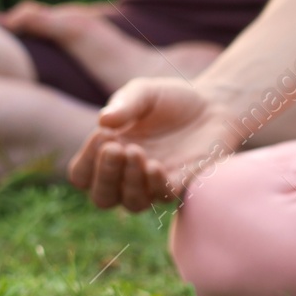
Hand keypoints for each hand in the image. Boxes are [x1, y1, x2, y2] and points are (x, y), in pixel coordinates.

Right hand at [68, 77, 243, 210]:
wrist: (212, 103)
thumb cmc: (170, 100)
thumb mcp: (143, 93)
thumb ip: (124, 104)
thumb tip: (103, 121)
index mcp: (109, 154)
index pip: (83, 175)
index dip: (87, 162)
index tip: (103, 135)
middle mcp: (128, 175)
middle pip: (103, 198)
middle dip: (105, 176)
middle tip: (115, 149)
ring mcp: (154, 183)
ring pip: (132, 203)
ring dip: (129, 181)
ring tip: (137, 152)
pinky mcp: (182, 183)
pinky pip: (163, 197)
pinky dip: (156, 185)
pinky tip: (155, 165)